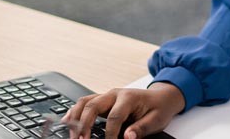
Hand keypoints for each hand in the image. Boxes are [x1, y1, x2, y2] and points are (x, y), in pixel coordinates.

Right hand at [63, 83, 184, 138]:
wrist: (161, 97)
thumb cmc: (159, 108)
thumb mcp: (157, 120)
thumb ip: (141, 128)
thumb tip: (127, 137)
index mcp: (129, 97)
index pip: (114, 117)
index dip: (111, 134)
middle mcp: (115, 94)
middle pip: (93, 105)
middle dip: (84, 124)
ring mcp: (107, 96)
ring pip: (85, 102)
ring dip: (75, 118)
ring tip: (72, 134)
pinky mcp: (103, 101)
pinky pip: (85, 103)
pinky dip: (74, 112)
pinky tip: (67, 122)